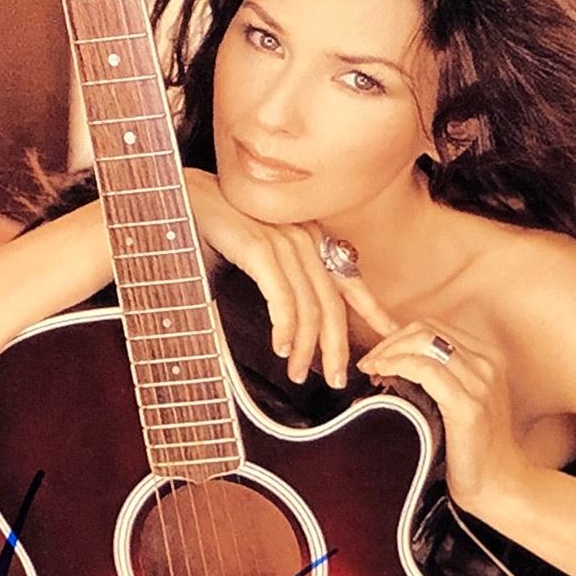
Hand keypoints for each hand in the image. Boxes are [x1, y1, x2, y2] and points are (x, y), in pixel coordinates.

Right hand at [183, 167, 389, 386]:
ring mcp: (283, 242)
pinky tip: (281, 349)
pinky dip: (284, 328)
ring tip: (298, 373)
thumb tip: (299, 322)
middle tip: (336, 378)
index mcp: (310, 239)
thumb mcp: (263, 254)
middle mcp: (303, 239)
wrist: (185, 197)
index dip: (373, 309)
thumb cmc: (220, 229)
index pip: (350, 279)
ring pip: (309, 308)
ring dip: (305, 348)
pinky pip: (282, 299)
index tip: (390, 333)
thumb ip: (286, 281)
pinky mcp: (259, 249)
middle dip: (336, 346)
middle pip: (333, 304)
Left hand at [354, 318, 538, 519]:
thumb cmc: (474, 448)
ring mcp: (480, 382)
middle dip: (389, 341)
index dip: (399, 337)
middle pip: (426, 329)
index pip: (434, 327)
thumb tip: (395, 363)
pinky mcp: (468, 406)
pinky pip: (425, 370)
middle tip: (369, 364)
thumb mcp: (461, 402)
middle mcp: (488, 363)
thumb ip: (440, 378)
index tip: (379, 357)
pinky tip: (383, 376)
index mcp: (488, 357)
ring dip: (389, 352)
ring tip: (372, 371)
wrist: (499, 485)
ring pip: (423, 342)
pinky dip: (397, 366)